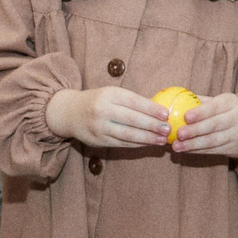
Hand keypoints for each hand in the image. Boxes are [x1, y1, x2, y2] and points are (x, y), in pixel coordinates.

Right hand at [47, 85, 172, 148]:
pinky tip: (148, 144)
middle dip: (152, 125)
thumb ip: (131, 101)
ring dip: (147, 138)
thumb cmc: (97, 101)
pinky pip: (121, 143)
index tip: (166, 114)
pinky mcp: (98, 140)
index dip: (151, 109)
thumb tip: (159, 110)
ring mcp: (99, 127)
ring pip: (127, 134)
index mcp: (109, 95)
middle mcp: (102, 110)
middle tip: (168, 129)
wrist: (69, 113)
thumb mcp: (111, 94)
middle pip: (132, 119)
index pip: (134, 102)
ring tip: (162, 139)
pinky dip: (137, 144)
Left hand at [171, 91, 237, 157]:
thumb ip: (200, 101)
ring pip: (213, 141)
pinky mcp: (236, 148)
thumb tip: (175, 99)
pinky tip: (186, 150)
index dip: (200, 112)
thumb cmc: (228, 112)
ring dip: (193, 145)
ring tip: (177, 146)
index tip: (185, 117)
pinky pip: (214, 150)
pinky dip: (198, 151)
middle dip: (195, 130)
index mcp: (231, 102)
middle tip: (178, 134)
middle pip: (214, 125)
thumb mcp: (220, 102)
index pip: (215, 107)